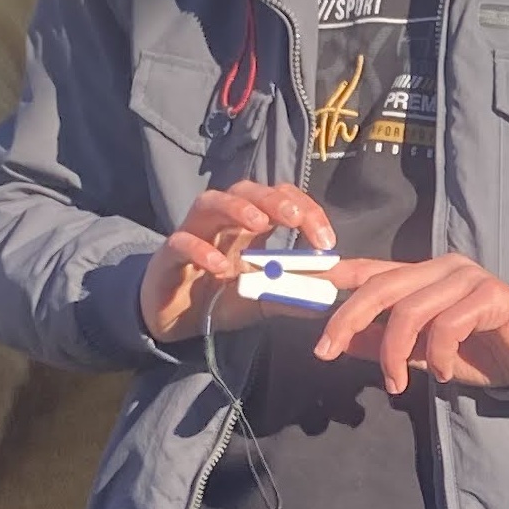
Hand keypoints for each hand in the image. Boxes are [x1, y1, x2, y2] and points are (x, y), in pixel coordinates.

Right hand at [138, 183, 334, 343]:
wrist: (174, 318)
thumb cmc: (220, 298)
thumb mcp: (266, 298)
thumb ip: (298, 291)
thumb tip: (339, 289)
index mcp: (249, 227)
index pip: (279, 199)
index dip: (306, 210)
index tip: (327, 241)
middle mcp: (222, 222)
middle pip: (245, 190)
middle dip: (273, 199)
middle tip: (296, 218)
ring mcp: (194, 234)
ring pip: (210, 202)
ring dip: (237, 209)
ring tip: (260, 225)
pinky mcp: (170, 256)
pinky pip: (181, 242)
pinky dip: (200, 249)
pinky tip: (220, 266)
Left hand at [313, 253, 508, 393]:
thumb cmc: (481, 353)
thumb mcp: (422, 353)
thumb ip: (385, 343)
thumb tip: (342, 341)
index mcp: (423, 275)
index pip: (369, 269)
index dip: (332, 276)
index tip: (297, 287)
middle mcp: (442, 268)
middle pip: (380, 287)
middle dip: (346, 320)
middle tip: (327, 352)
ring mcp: (467, 278)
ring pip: (410, 310)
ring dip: (394, 353)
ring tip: (397, 384)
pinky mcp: (491, 296)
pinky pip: (448, 324)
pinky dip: (437, 355)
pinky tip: (443, 373)